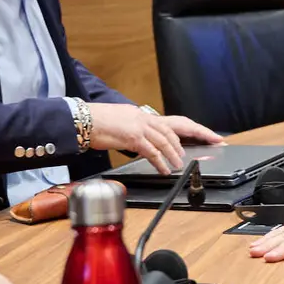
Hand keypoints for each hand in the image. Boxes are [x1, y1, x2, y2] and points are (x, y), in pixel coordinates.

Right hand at [85, 103, 222, 173]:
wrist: (82, 120)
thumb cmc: (96, 123)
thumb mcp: (120, 122)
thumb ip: (133, 129)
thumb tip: (140, 140)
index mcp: (141, 115)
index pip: (169, 124)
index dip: (187, 131)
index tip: (199, 139)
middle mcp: (143, 118)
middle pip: (173, 130)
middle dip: (189, 140)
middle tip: (201, 150)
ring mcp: (139, 126)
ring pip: (165, 141)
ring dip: (174, 155)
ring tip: (180, 165)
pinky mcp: (133, 136)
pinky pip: (151, 151)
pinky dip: (160, 162)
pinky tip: (164, 169)